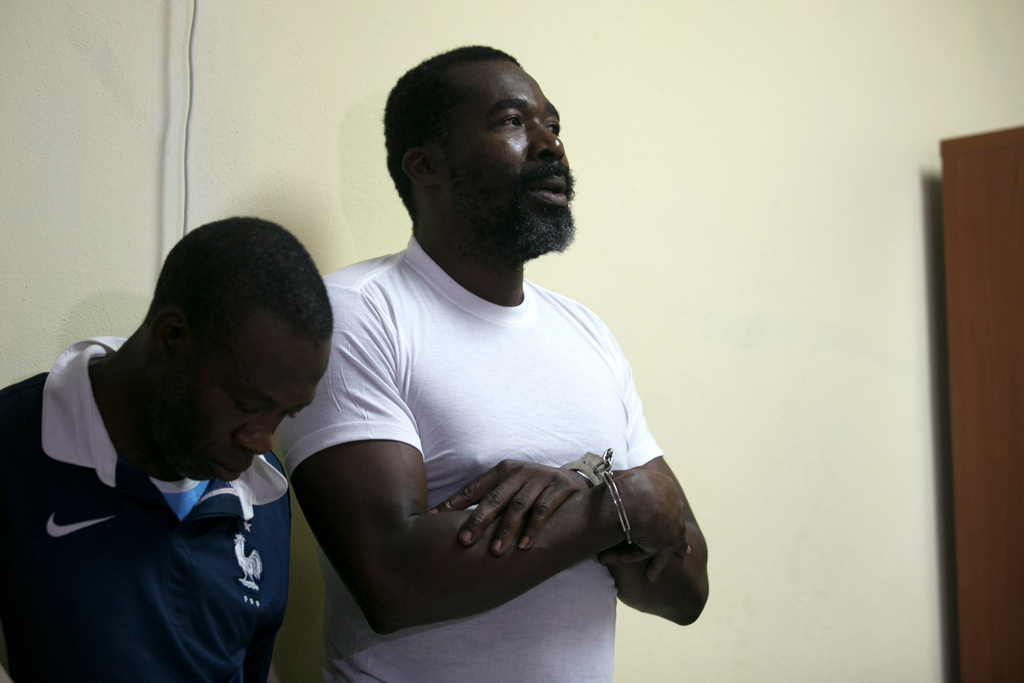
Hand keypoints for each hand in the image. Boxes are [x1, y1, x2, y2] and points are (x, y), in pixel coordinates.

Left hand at [431, 460, 589, 554]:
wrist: (576, 481)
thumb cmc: (533, 491)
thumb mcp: (510, 490)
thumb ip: (487, 503)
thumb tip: (448, 524)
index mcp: (501, 471)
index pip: (472, 489)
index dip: (452, 504)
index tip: (433, 521)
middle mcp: (519, 472)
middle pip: (494, 498)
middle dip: (478, 520)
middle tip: (464, 541)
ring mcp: (540, 478)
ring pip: (519, 506)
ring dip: (507, 529)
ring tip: (496, 551)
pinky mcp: (560, 487)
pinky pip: (544, 510)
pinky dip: (534, 528)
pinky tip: (525, 546)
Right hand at [597, 469, 687, 580]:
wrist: (634, 499)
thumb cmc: (624, 485)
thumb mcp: (620, 476)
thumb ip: (617, 478)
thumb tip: (606, 478)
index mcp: (664, 485)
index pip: (666, 497)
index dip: (665, 505)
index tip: (666, 511)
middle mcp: (673, 504)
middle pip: (675, 519)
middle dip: (678, 530)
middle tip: (681, 540)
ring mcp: (672, 524)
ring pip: (674, 539)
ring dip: (672, 550)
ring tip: (674, 558)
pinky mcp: (667, 541)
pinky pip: (661, 556)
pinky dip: (655, 565)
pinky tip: (652, 576)